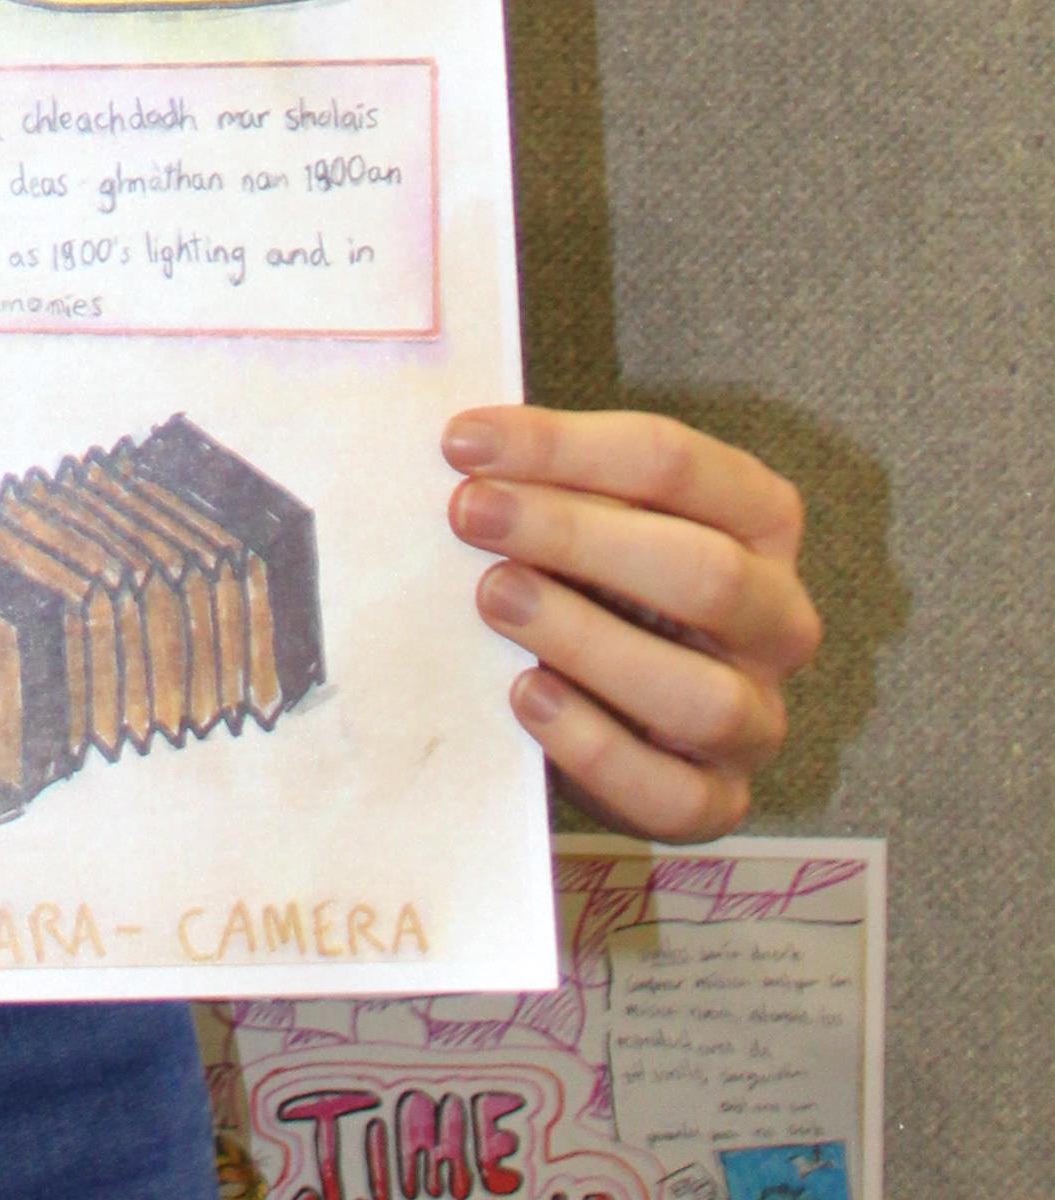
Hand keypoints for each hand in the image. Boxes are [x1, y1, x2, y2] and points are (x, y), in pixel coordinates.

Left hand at [445, 404, 819, 835]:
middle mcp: (778, 617)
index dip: (563, 446)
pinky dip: (593, 748)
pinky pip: (672, 794)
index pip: (673, 462)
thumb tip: (471, 450)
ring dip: (586, 640)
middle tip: (471, 514)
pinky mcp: (720, 800)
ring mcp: (758, 716)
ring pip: (701, 695)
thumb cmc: (597, 570)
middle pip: (705, 571)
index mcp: (760, 517)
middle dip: (574, 535)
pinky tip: (528, 695)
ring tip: (495, 597)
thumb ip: (552, 480)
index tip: (465, 442)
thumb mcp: (589, 509)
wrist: (608, 691)